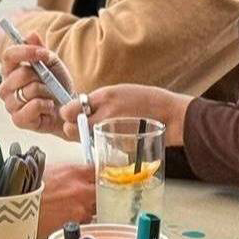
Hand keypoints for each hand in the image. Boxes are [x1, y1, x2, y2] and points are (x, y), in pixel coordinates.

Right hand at [0, 34, 72, 136]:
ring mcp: (10, 104)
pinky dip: (46, 105)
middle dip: (42, 77)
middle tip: (50, 82)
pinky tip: (48, 107)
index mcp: (10, 70)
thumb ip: (40, 49)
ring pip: (30, 90)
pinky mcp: (18, 119)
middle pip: (21, 74)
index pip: (8, 55)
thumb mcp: (52, 63)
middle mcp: (6, 87)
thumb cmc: (57, 87)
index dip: (26, 52)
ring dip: (46, 92)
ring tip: (50, 96)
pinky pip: (34, 106)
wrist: (67, 109)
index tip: (43, 53)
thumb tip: (31, 34)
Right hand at [33, 162, 94, 235]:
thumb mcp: (47, 170)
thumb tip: (72, 175)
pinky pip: (84, 222)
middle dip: (94, 194)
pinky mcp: (76, 223)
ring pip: (93, 208)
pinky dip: (78, 221)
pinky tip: (64, 218)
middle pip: (100, 191)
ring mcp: (81, 207)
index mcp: (74, 171)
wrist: (16, 206)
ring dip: (86, 209)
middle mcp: (81, 188)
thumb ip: (66, 172)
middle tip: (85, 196)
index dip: (98, 175)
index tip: (97, 178)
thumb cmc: (27, 189)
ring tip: (68, 209)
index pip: (98, 170)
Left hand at [59, 84, 192, 146]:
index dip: (68, 113)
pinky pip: (102, 146)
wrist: (170, 115)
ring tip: (104, 129)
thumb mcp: (119, 91)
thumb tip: (78, 109)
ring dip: (88, 137)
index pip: (68, 110)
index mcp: (104, 98)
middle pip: (71, 130)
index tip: (73, 114)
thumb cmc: (145, 101)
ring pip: (85, 140)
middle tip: (84, 125)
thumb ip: (97, 101)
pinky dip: (104, 143)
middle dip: (74, 128)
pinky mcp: (118, 147)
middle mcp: (104, 116)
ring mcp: (111, 133)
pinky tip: (116, 135)